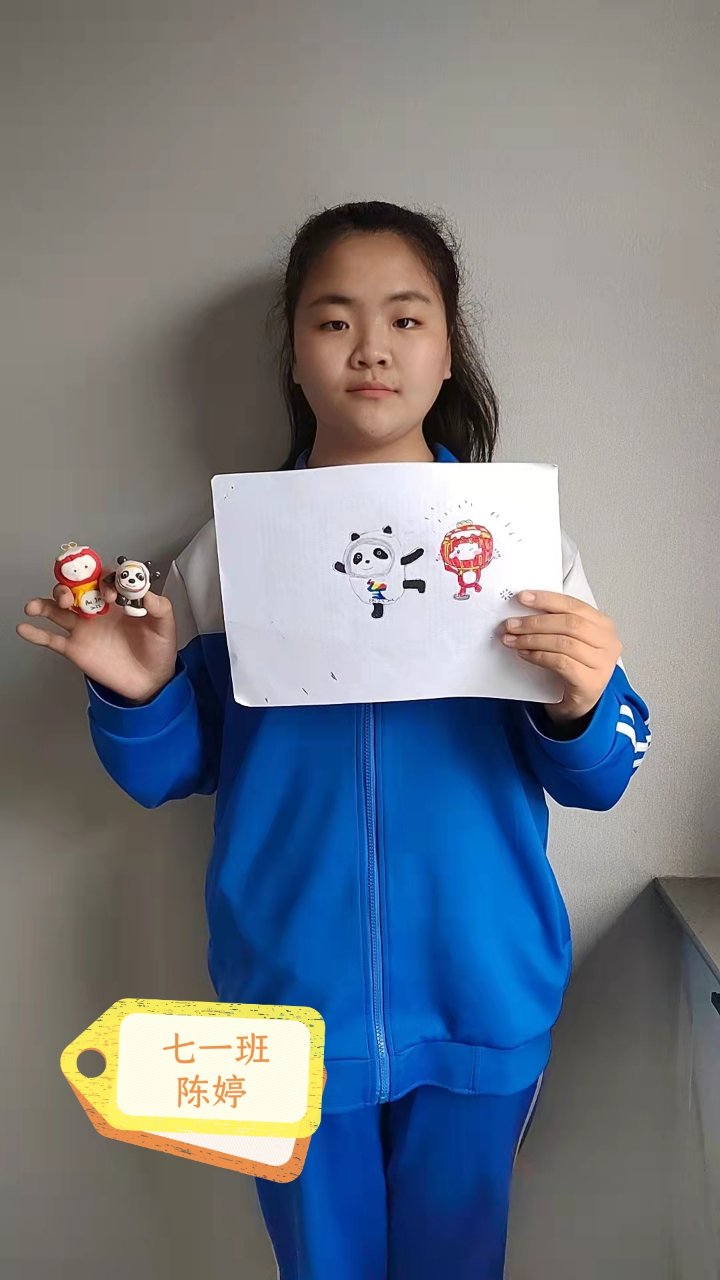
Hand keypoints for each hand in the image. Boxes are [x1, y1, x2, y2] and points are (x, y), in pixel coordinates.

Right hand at [16, 576, 177, 702]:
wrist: (151, 681)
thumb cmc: (158, 649)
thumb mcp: (165, 624)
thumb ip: (157, 605)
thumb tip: (144, 591)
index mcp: (116, 600)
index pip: (101, 578)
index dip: (101, 580)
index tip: (111, 595)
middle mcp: (96, 610)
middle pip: (73, 588)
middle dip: (66, 587)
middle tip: (69, 597)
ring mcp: (83, 629)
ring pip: (56, 610)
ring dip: (44, 604)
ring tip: (35, 607)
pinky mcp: (75, 649)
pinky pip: (51, 639)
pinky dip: (35, 634)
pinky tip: (24, 628)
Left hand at [501, 590, 622, 721]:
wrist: (580, 703)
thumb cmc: (575, 668)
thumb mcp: (569, 640)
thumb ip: (556, 624)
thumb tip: (525, 610)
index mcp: (603, 625)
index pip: (574, 605)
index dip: (547, 599)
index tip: (524, 598)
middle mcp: (608, 642)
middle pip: (569, 623)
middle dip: (536, 622)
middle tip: (512, 624)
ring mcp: (602, 663)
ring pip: (564, 643)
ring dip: (533, 639)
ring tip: (513, 640)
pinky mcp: (591, 682)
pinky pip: (561, 663)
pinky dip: (539, 656)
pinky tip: (525, 654)